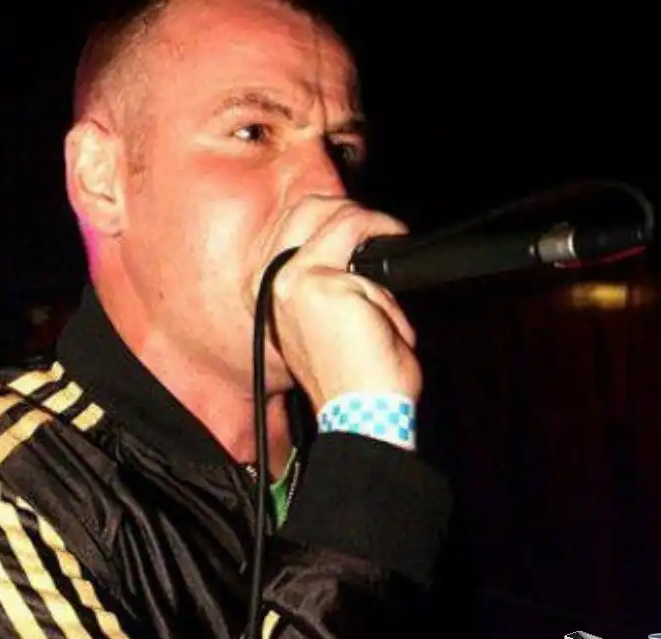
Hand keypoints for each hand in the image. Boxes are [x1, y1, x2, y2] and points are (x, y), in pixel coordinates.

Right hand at [251, 195, 421, 410]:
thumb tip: (360, 256)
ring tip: (389, 232)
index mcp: (265, 294)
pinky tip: (395, 238)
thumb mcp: (332, 318)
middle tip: (376, 227)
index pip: (286, 228)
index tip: (356, 223)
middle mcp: (269, 283)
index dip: (325, 216)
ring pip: (329, 214)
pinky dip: (381, 230)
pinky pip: (355, 231)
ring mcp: (289, 280)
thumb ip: (334, 282)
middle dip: (344, 208)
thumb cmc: (353, 375)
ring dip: (366, 220)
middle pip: (302, 210)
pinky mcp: (317, 280)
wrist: (362, 409)